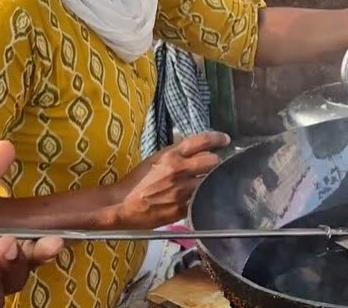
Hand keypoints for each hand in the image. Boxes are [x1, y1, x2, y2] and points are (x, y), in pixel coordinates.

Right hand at [109, 132, 229, 228]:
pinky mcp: (182, 208)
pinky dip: (203, 197)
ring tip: (210, 182)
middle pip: (212, 161)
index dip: (217, 138)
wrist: (122, 206)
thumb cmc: (136, 182)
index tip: (225, 140)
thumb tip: (196, 150)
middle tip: (214, 166)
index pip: (201, 141)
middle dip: (216, 162)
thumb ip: (176, 154)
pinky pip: (201, 199)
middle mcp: (179, 171)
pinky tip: (202, 197)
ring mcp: (182, 191)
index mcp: (171, 156)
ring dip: (212, 180)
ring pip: (210, 181)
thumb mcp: (155, 160)